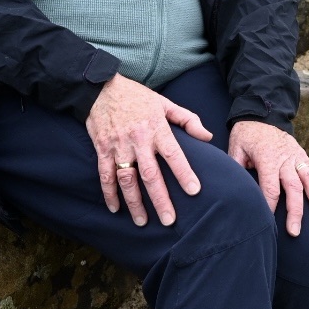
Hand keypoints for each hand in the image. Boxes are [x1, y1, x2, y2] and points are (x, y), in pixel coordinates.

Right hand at [86, 74, 212, 226]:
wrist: (101, 88)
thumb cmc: (137, 97)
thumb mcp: (164, 103)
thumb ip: (187, 120)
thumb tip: (207, 137)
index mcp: (156, 128)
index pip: (174, 155)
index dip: (184, 173)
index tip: (194, 191)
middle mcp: (138, 140)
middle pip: (151, 174)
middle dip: (160, 199)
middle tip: (169, 219)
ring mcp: (118, 146)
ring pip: (127, 179)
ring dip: (135, 202)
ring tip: (142, 221)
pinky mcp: (102, 149)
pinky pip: (105, 175)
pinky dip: (109, 193)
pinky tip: (115, 208)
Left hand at [228, 122, 308, 235]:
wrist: (261, 116)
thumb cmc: (246, 136)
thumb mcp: (235, 148)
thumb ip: (236, 168)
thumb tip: (235, 191)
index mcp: (267, 158)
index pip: (270, 186)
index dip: (270, 205)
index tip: (269, 223)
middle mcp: (286, 159)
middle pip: (293, 187)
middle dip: (295, 211)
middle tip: (295, 232)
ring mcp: (298, 158)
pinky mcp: (304, 158)